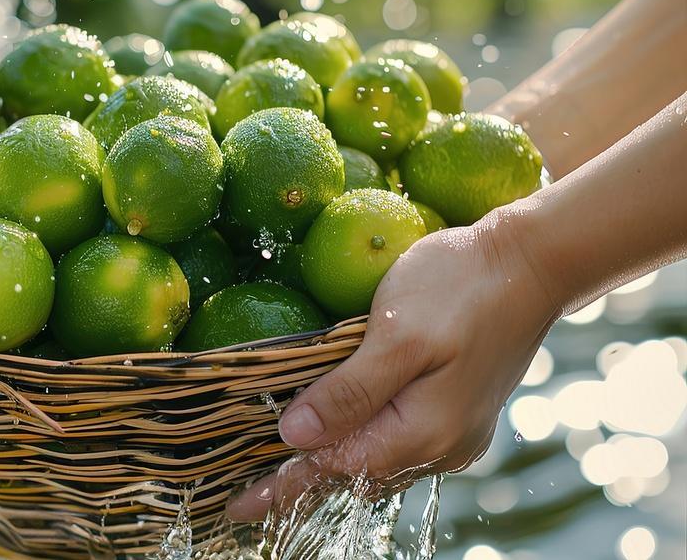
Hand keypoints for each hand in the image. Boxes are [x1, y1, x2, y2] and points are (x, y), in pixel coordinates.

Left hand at [226, 207, 561, 519]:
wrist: (532, 261)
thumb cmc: (460, 287)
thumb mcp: (397, 335)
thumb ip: (348, 391)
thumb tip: (293, 437)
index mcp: (422, 432)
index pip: (333, 469)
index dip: (281, 487)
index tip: (237, 508)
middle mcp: (440, 445)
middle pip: (354, 472)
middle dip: (301, 480)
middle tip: (246, 494)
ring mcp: (454, 430)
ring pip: (376, 458)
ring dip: (330, 463)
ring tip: (281, 468)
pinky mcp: (457, 409)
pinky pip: (397, 439)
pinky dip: (361, 441)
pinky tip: (337, 433)